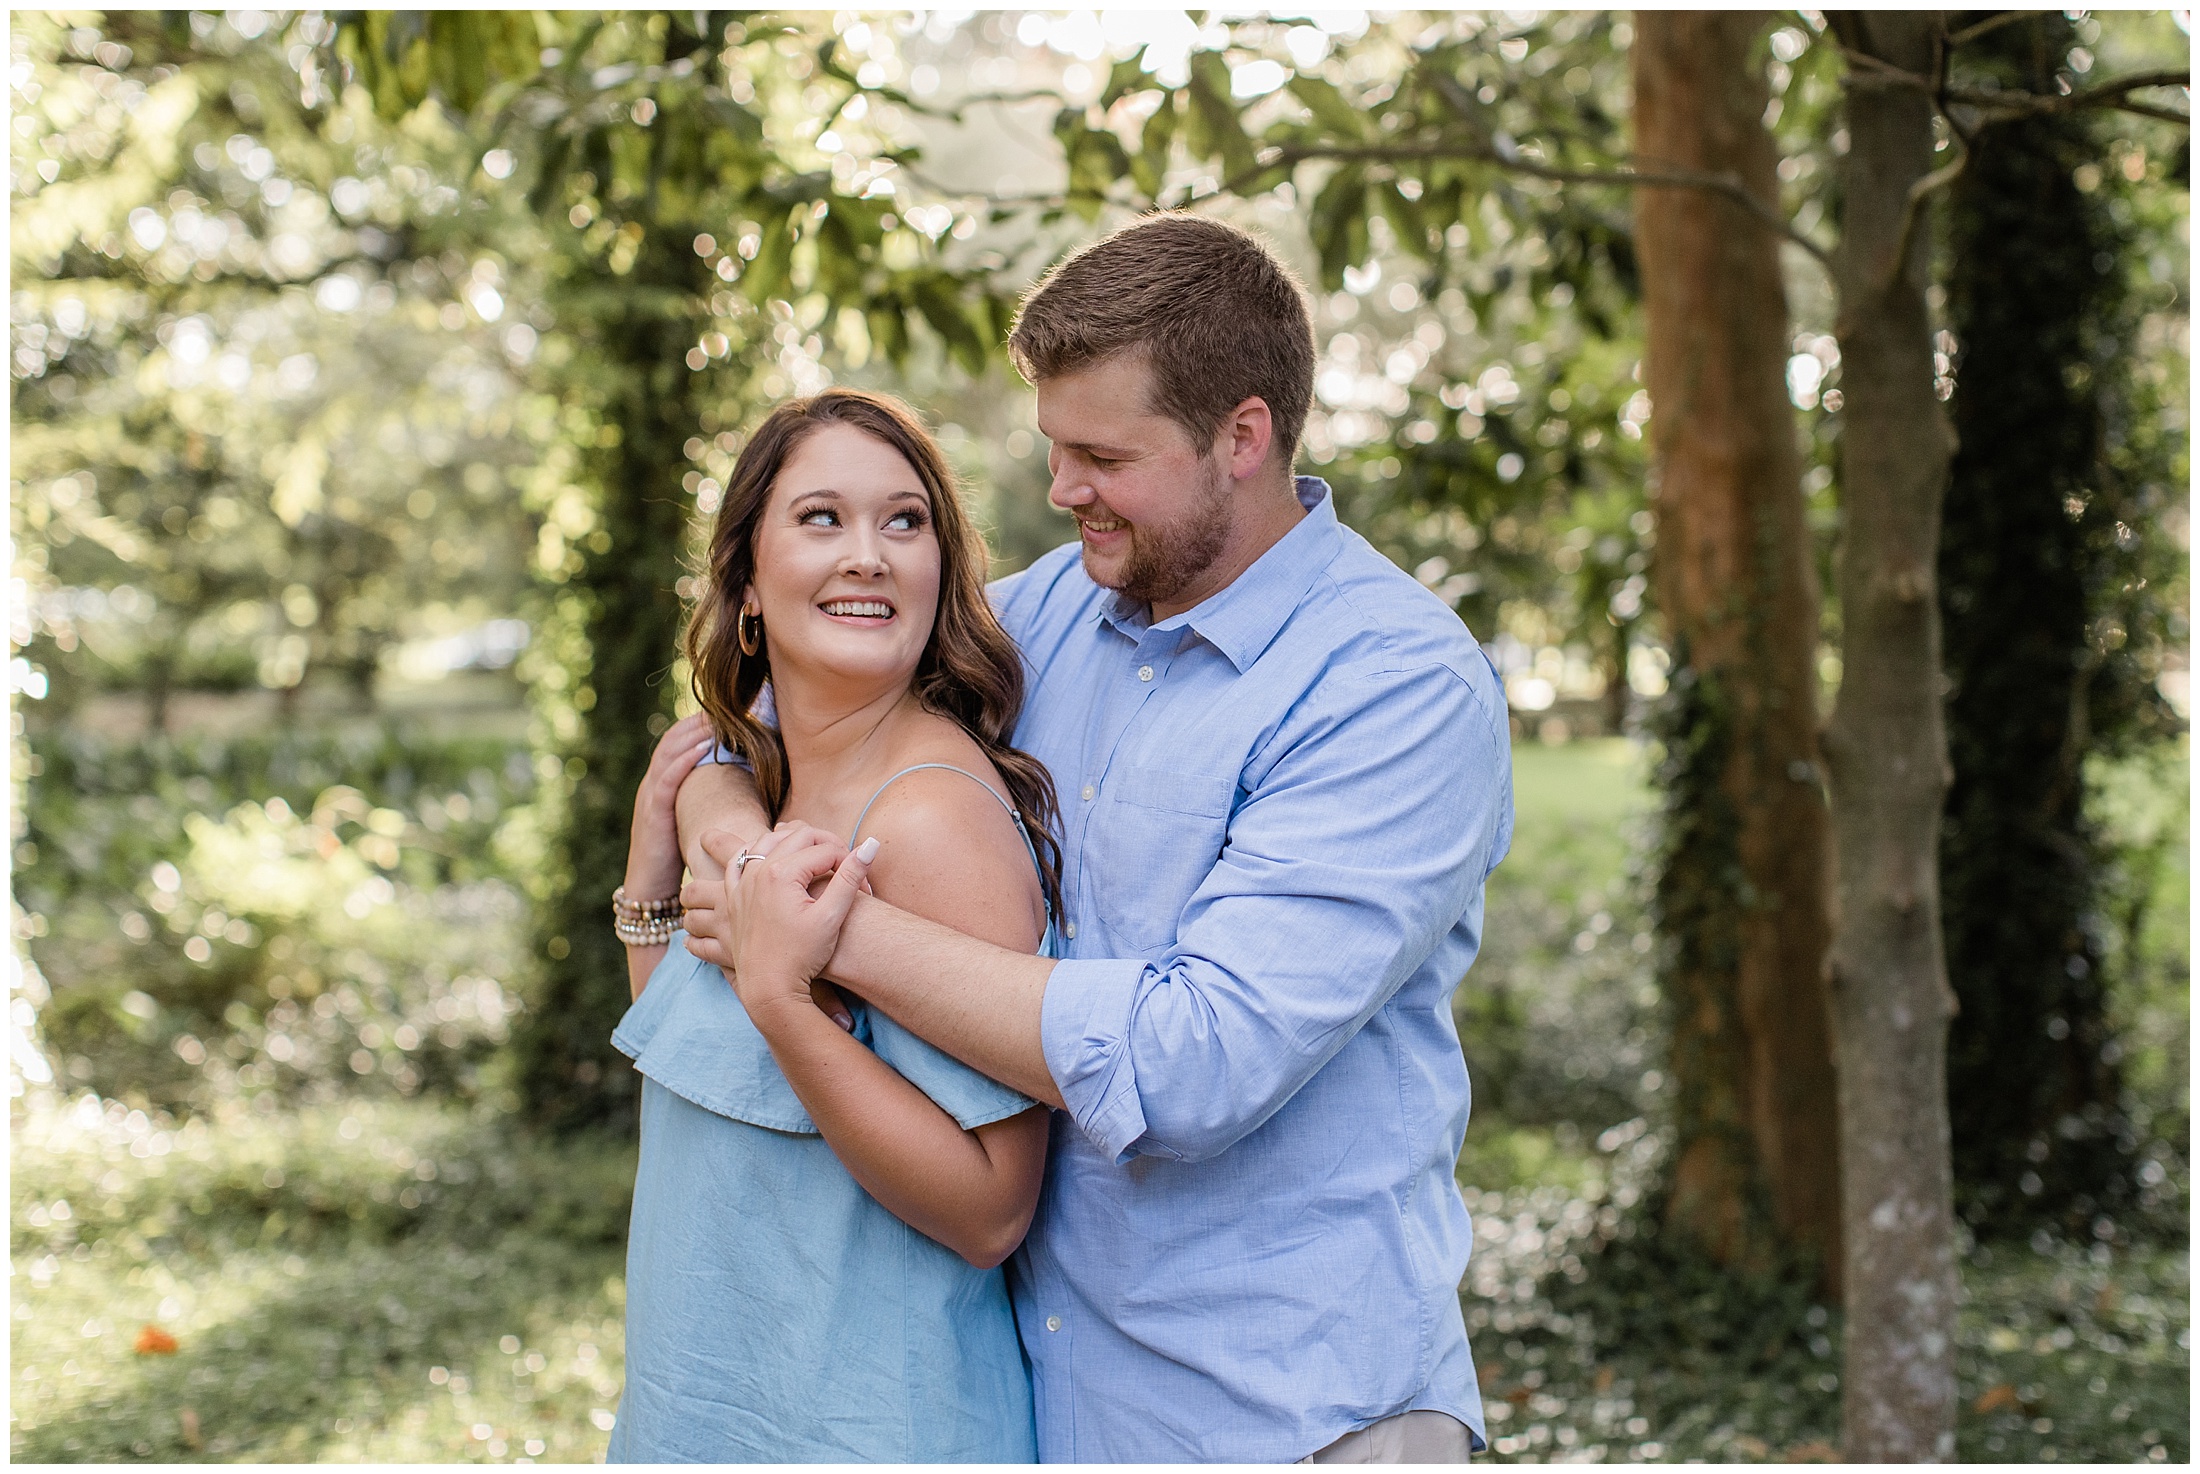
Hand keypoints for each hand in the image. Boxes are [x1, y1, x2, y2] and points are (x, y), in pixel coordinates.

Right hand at [625, 713, 717, 901]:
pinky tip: (702, 748)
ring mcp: (649, 798)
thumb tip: (740, 788)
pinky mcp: (652, 814)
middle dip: (696, 721)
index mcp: (662, 785)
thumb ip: (705, 803)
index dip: (697, 725)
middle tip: (722, 704)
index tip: (722, 709)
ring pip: (668, 754)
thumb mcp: (690, 823)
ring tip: (715, 718)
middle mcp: (653, 785)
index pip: (677, 744)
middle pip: (672, 741)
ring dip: (692, 733)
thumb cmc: (675, 859)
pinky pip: (667, 780)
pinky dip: (683, 760)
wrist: (648, 889)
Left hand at [718, 824, 875, 1033]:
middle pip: (800, 836)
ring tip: (815, 859)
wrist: (769, 988)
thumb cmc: (802, 956)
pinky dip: (758, 854)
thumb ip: (851, 876)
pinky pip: (740, 861)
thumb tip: (871, 844)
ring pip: (768, 841)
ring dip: (793, 842)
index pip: (827, 850)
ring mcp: (742, 882)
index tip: (863, 888)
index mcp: (782, 873)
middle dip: (828, 846)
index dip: (851, 864)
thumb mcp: (832, 917)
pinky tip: (772, 862)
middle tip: (845, 866)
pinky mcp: (734, 896)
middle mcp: (758, 871)